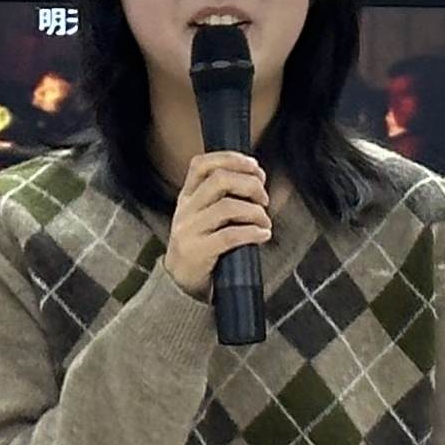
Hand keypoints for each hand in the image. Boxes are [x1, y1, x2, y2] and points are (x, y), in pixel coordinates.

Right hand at [166, 148, 272, 299]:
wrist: (180, 286)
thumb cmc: (203, 249)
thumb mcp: (206, 218)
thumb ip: (226, 199)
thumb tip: (259, 181)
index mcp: (187, 197)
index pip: (202, 164)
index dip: (231, 159)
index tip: (255, 167)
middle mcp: (186, 210)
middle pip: (220, 180)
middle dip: (250, 184)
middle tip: (264, 198)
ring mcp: (189, 230)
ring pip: (228, 207)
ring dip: (255, 212)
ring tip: (265, 223)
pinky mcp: (197, 252)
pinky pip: (230, 236)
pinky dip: (253, 232)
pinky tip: (264, 235)